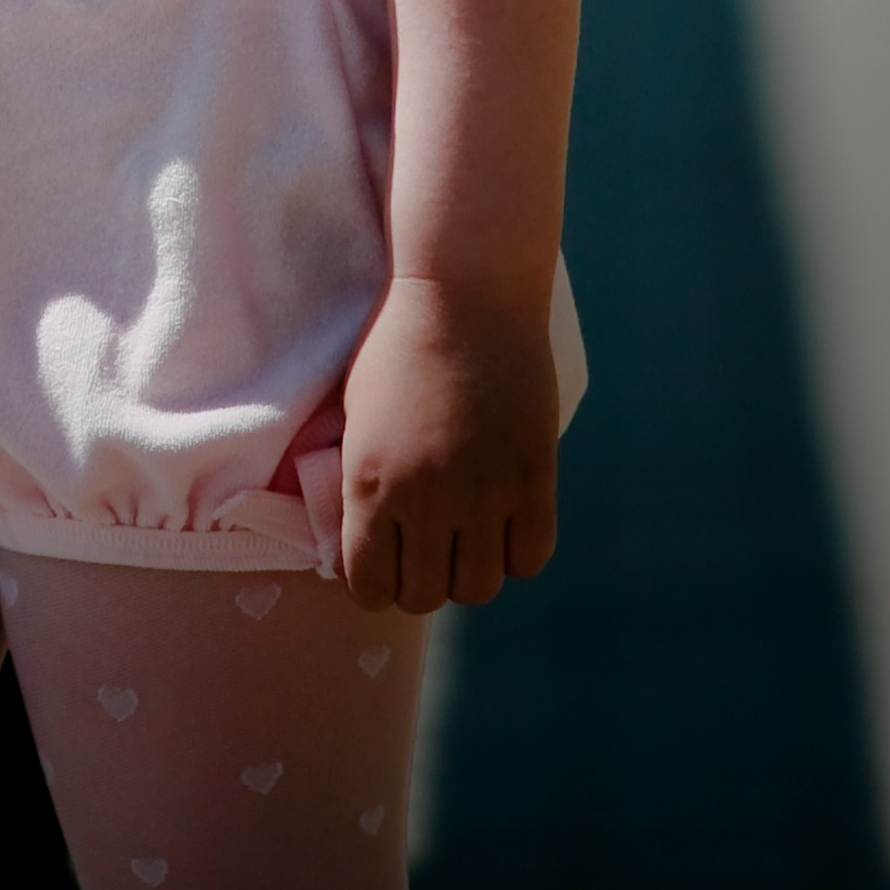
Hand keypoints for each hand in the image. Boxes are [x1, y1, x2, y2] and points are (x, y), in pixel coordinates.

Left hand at [338, 275, 560, 610]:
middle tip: (423, 550)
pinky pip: (528, 557)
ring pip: (479, 587)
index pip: (369, 587)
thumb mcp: (356, 413)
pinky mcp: (533, 479)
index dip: (373, 584)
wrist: (465, 292)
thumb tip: (361, 538)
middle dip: (418, 581)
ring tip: (463, 536)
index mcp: (370, 482)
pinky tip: (501, 521)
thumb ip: (358, 479)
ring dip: (467, 570)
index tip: (381, 563)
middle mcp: (426, 499)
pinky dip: (514, 550)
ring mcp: (484, 493)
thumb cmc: (397, 342)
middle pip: (425, 596)